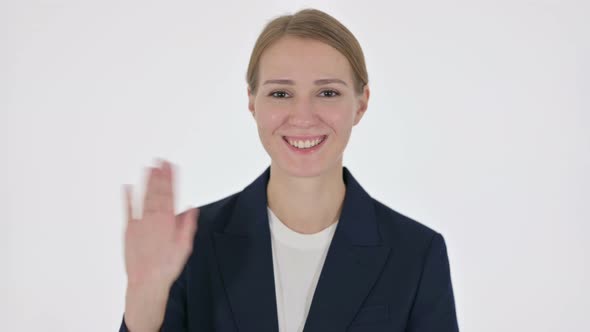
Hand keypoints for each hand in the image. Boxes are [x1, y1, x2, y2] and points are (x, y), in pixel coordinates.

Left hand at [123, 159, 198, 288]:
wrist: (147, 281)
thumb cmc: (167, 266)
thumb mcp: (185, 246)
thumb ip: (187, 225)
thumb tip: (190, 209)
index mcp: (167, 221)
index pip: (170, 194)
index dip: (170, 179)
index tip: (171, 166)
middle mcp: (153, 218)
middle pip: (157, 192)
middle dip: (159, 175)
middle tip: (160, 161)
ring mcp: (140, 222)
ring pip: (144, 197)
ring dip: (146, 182)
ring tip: (148, 167)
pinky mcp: (129, 230)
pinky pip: (128, 210)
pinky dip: (127, 198)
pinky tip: (128, 187)